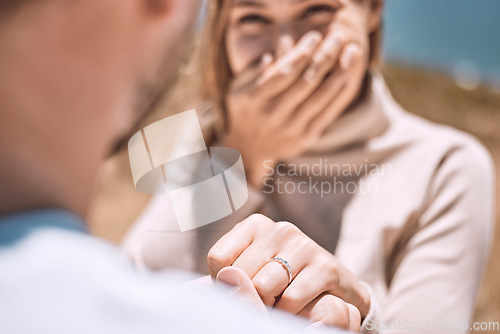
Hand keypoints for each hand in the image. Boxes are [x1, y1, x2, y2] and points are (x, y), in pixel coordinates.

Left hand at [207, 214, 368, 328]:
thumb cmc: (281, 287)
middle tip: (264, 300)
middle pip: (240, 275)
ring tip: (278, 304)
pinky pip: (290, 299)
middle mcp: (280, 229)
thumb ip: (228, 278)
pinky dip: (288, 313)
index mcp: (255, 225)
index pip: (218, 257)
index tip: (243, 286)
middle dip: (248, 296)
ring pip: (262, 287)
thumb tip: (218, 280)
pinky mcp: (326, 266)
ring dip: (268, 306)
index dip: (226, 282)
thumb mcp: (250, 276)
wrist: (333, 298)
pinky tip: (296, 310)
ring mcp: (304, 245)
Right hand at [222, 26, 362, 187]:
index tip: (315, 36)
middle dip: (324, 58)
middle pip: (305, 83)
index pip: (283, 73)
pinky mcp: (305, 138)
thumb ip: (261, 66)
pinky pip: (327, 113)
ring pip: (320, 98)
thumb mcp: (240, 87)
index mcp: (254, 99)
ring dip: (339, 74)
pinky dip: (340, 94)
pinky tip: (349, 76)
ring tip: (352, 53)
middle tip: (338, 37)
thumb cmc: (245, 110)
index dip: (301, 53)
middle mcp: (272, 115)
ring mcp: (290, 128)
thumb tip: (286, 42)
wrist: (247, 150)